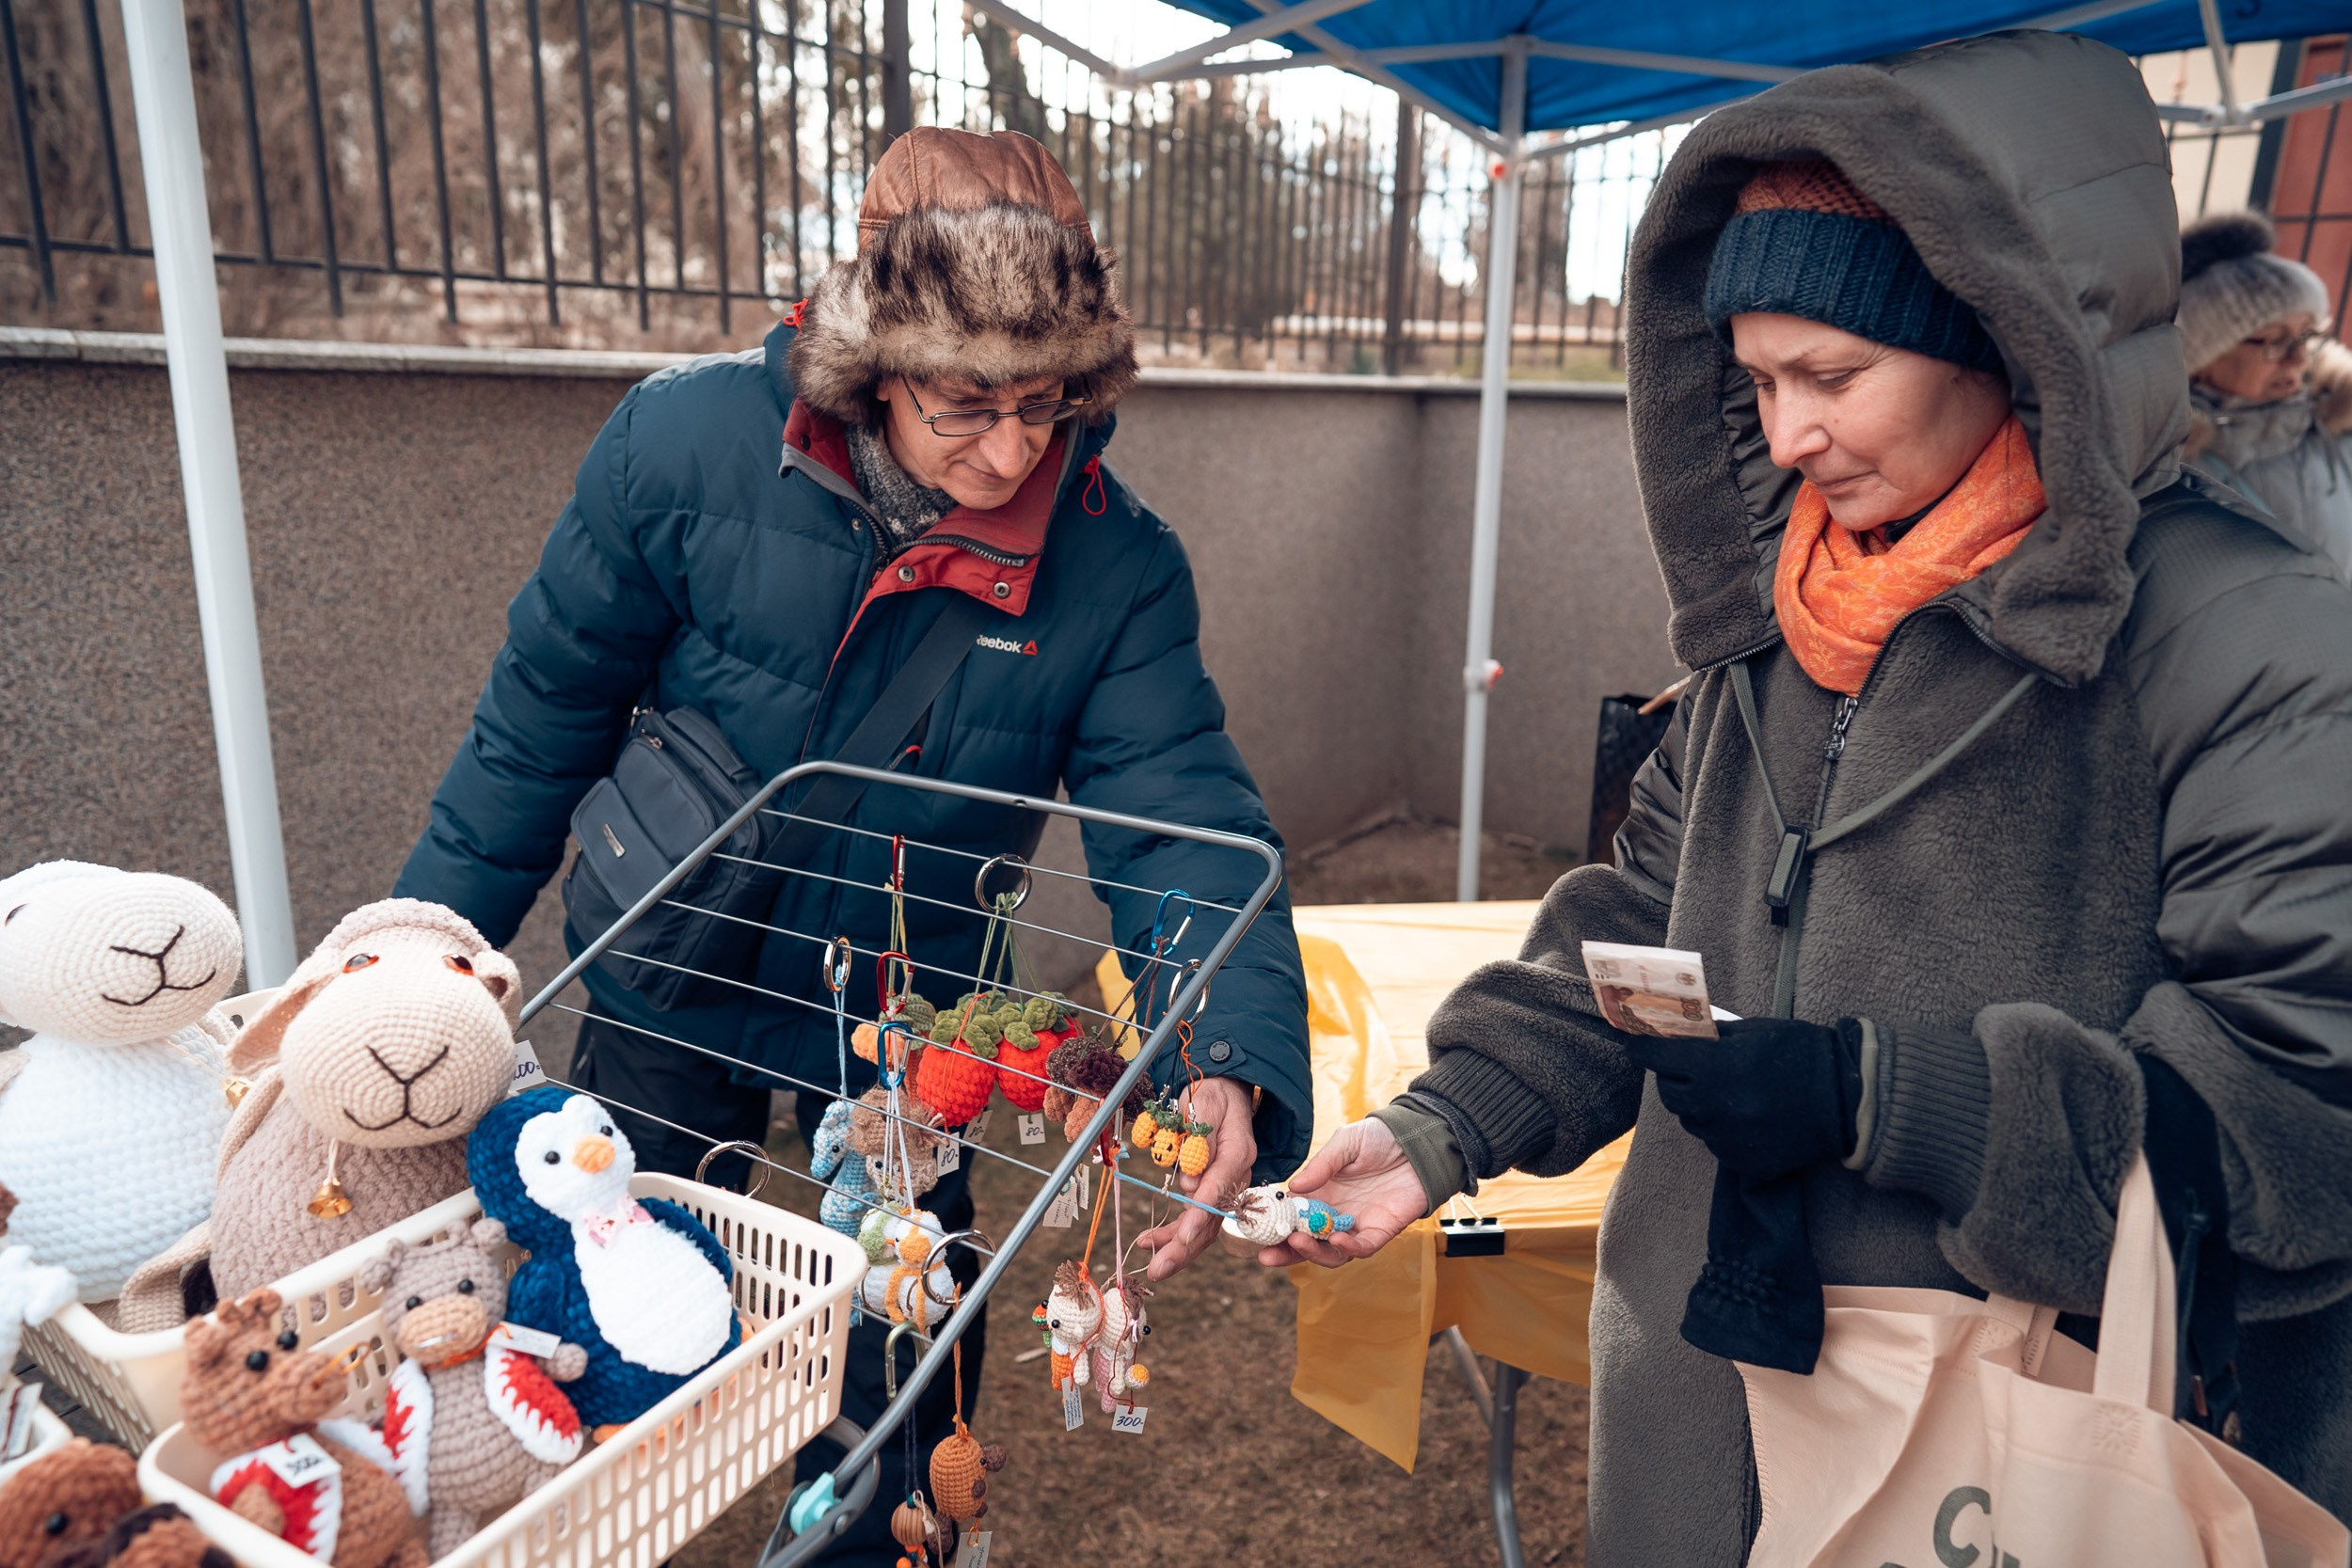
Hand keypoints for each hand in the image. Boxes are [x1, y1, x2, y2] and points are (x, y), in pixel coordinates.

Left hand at [1135, 1076, 1256, 1281]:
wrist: (1225, 1093)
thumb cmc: (1212, 1096)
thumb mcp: (1204, 1105)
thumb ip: (1200, 1141)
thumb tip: (1191, 1184)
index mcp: (1239, 1154)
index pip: (1219, 1189)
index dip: (1199, 1215)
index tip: (1182, 1237)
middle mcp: (1237, 1178)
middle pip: (1214, 1219)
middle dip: (1186, 1247)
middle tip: (1160, 1268)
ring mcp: (1227, 1188)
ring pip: (1205, 1227)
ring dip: (1179, 1248)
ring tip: (1153, 1266)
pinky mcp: (1214, 1192)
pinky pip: (1196, 1219)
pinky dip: (1175, 1233)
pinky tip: (1150, 1241)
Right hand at [1259, 1117, 1427, 1269]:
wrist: (1417, 1141)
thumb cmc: (1379, 1139)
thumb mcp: (1345, 1144)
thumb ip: (1321, 1166)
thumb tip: (1293, 1188)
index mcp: (1321, 1194)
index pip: (1293, 1217)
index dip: (1274, 1226)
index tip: (1255, 1231)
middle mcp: (1335, 1214)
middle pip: (1307, 1242)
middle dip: (1286, 1252)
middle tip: (1266, 1255)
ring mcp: (1357, 1225)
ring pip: (1331, 1252)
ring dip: (1313, 1252)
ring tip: (1298, 1241)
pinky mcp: (1381, 1231)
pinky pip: (1362, 1248)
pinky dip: (1349, 1248)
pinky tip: (1338, 1239)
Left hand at [1627, 1017, 1861, 1176]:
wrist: (1848, 1098)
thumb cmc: (1800, 1053)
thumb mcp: (1752, 1031)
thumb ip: (1709, 1037)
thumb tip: (1671, 1034)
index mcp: (1716, 1069)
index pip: (1657, 1059)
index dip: (1642, 1048)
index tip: (1636, 1043)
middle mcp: (1717, 1108)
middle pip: (1670, 1096)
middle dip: (1674, 1079)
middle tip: (1689, 1068)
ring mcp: (1730, 1140)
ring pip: (1693, 1122)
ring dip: (1699, 1106)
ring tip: (1729, 1092)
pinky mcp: (1745, 1163)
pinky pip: (1717, 1144)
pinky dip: (1723, 1130)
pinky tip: (1748, 1116)